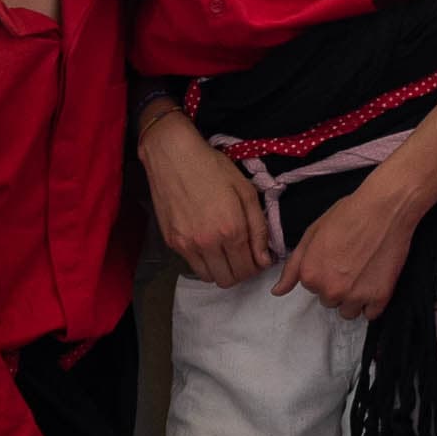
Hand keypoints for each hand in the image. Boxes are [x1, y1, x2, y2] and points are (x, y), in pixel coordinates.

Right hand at [140, 108, 271, 287]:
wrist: (173, 156)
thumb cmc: (213, 168)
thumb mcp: (246, 191)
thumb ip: (259, 228)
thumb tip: (264, 259)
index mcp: (231, 229)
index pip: (248, 268)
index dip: (257, 266)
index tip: (257, 256)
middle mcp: (209, 243)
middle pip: (229, 279)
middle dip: (241, 272)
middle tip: (243, 256)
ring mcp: (187, 245)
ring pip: (210, 278)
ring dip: (222, 270)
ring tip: (226, 253)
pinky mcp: (172, 243)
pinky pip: (193, 266)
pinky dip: (204, 262)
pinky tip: (208, 244)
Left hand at [274, 173, 421, 319]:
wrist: (383, 209)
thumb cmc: (347, 215)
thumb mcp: (311, 235)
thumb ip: (293, 267)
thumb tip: (276, 292)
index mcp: (310, 276)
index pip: (313, 288)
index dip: (325, 272)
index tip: (336, 257)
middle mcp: (330, 290)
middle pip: (330, 301)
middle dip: (339, 286)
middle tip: (351, 263)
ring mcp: (355, 296)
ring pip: (349, 311)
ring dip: (354, 298)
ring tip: (364, 273)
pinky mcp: (379, 297)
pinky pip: (370, 314)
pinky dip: (373, 302)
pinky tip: (375, 281)